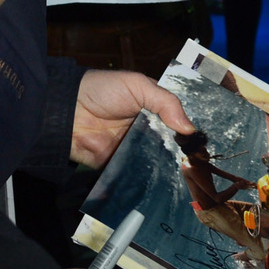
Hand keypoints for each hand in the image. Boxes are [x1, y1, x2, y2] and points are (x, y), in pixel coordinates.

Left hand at [71, 70, 195, 167]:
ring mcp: (133, 149)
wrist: (67, 111)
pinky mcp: (119, 166)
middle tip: (195, 163)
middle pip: (169, 145)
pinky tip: (160, 182)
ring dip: (165, 167)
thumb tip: (189, 128)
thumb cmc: (101, 90)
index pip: (177, 123)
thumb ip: (166, 102)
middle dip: (179, 153)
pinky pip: (136, 174)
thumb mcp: (138, 85)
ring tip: (182, 176)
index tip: (201, 145)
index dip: (188, 132)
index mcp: (153, 109)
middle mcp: (146, 131)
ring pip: (156, 162)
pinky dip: (146, 178)